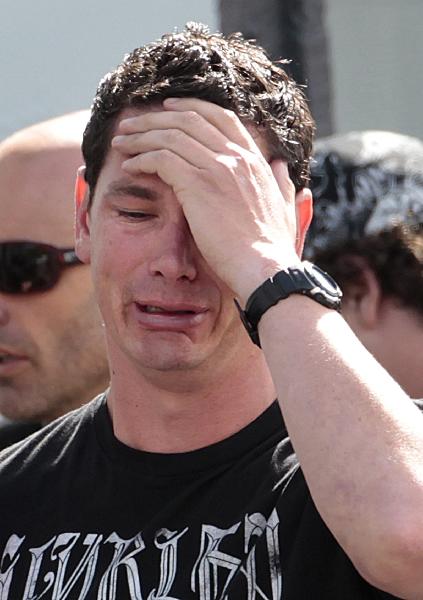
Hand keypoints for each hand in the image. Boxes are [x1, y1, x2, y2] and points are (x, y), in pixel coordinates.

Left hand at [112, 98, 303, 303]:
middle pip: (189, 119)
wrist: (264, 268)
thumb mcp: (286, 208)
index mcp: (254, 160)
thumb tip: (281, 166)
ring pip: (170, 135)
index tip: (168, 109)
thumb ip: (281, 183)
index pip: (221, 117)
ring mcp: (217, 168)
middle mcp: (235, 157)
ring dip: (141, 135)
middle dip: (156, 117)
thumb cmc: (272, 248)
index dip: (191, 108)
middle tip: (133, 123)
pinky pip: (161, 158)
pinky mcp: (197, 185)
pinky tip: (130, 166)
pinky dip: (142, 158)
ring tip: (122, 141)